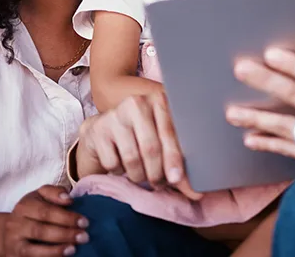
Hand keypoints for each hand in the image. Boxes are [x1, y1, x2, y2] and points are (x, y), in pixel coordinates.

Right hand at [1, 185, 88, 256]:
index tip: (85, 221)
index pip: (45, 211)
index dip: (66, 217)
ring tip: (74, 249)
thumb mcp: (41, 196)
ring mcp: (14, 243)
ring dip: (56, 250)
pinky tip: (63, 256)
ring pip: (33, 249)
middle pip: (40, 230)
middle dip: (65, 234)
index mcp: (24, 206)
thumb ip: (55, 192)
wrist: (8, 232)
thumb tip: (68, 198)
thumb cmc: (32, 212)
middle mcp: (16, 225)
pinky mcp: (15, 256)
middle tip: (84, 236)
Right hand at [76, 93, 201, 199]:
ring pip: (132, 158)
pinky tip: (120, 164)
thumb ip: (178, 164)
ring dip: (138, 175)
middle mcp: (138, 103)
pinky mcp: (98, 129)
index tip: (176, 179)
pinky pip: (113, 163)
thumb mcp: (161, 143)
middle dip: (157, 173)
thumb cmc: (140, 137)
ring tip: (141, 175)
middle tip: (159, 184)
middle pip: (151, 148)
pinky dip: (119, 171)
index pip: (170, 133)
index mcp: (160, 101)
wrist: (102, 131)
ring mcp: (115, 114)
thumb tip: (196, 193)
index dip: (175, 158)